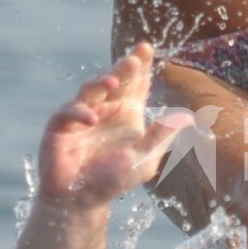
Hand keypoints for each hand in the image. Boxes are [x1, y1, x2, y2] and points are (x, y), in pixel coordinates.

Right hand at [37, 44, 188, 208]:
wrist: (81, 200)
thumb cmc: (114, 180)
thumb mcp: (144, 159)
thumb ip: (160, 137)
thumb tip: (186, 117)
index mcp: (126, 113)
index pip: (135, 85)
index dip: (141, 67)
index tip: (147, 48)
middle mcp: (105, 109)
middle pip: (115, 81)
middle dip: (124, 68)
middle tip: (134, 57)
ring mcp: (81, 115)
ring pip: (91, 90)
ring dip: (101, 84)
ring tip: (113, 82)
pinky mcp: (61, 126)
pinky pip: (68, 112)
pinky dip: (80, 112)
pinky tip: (92, 118)